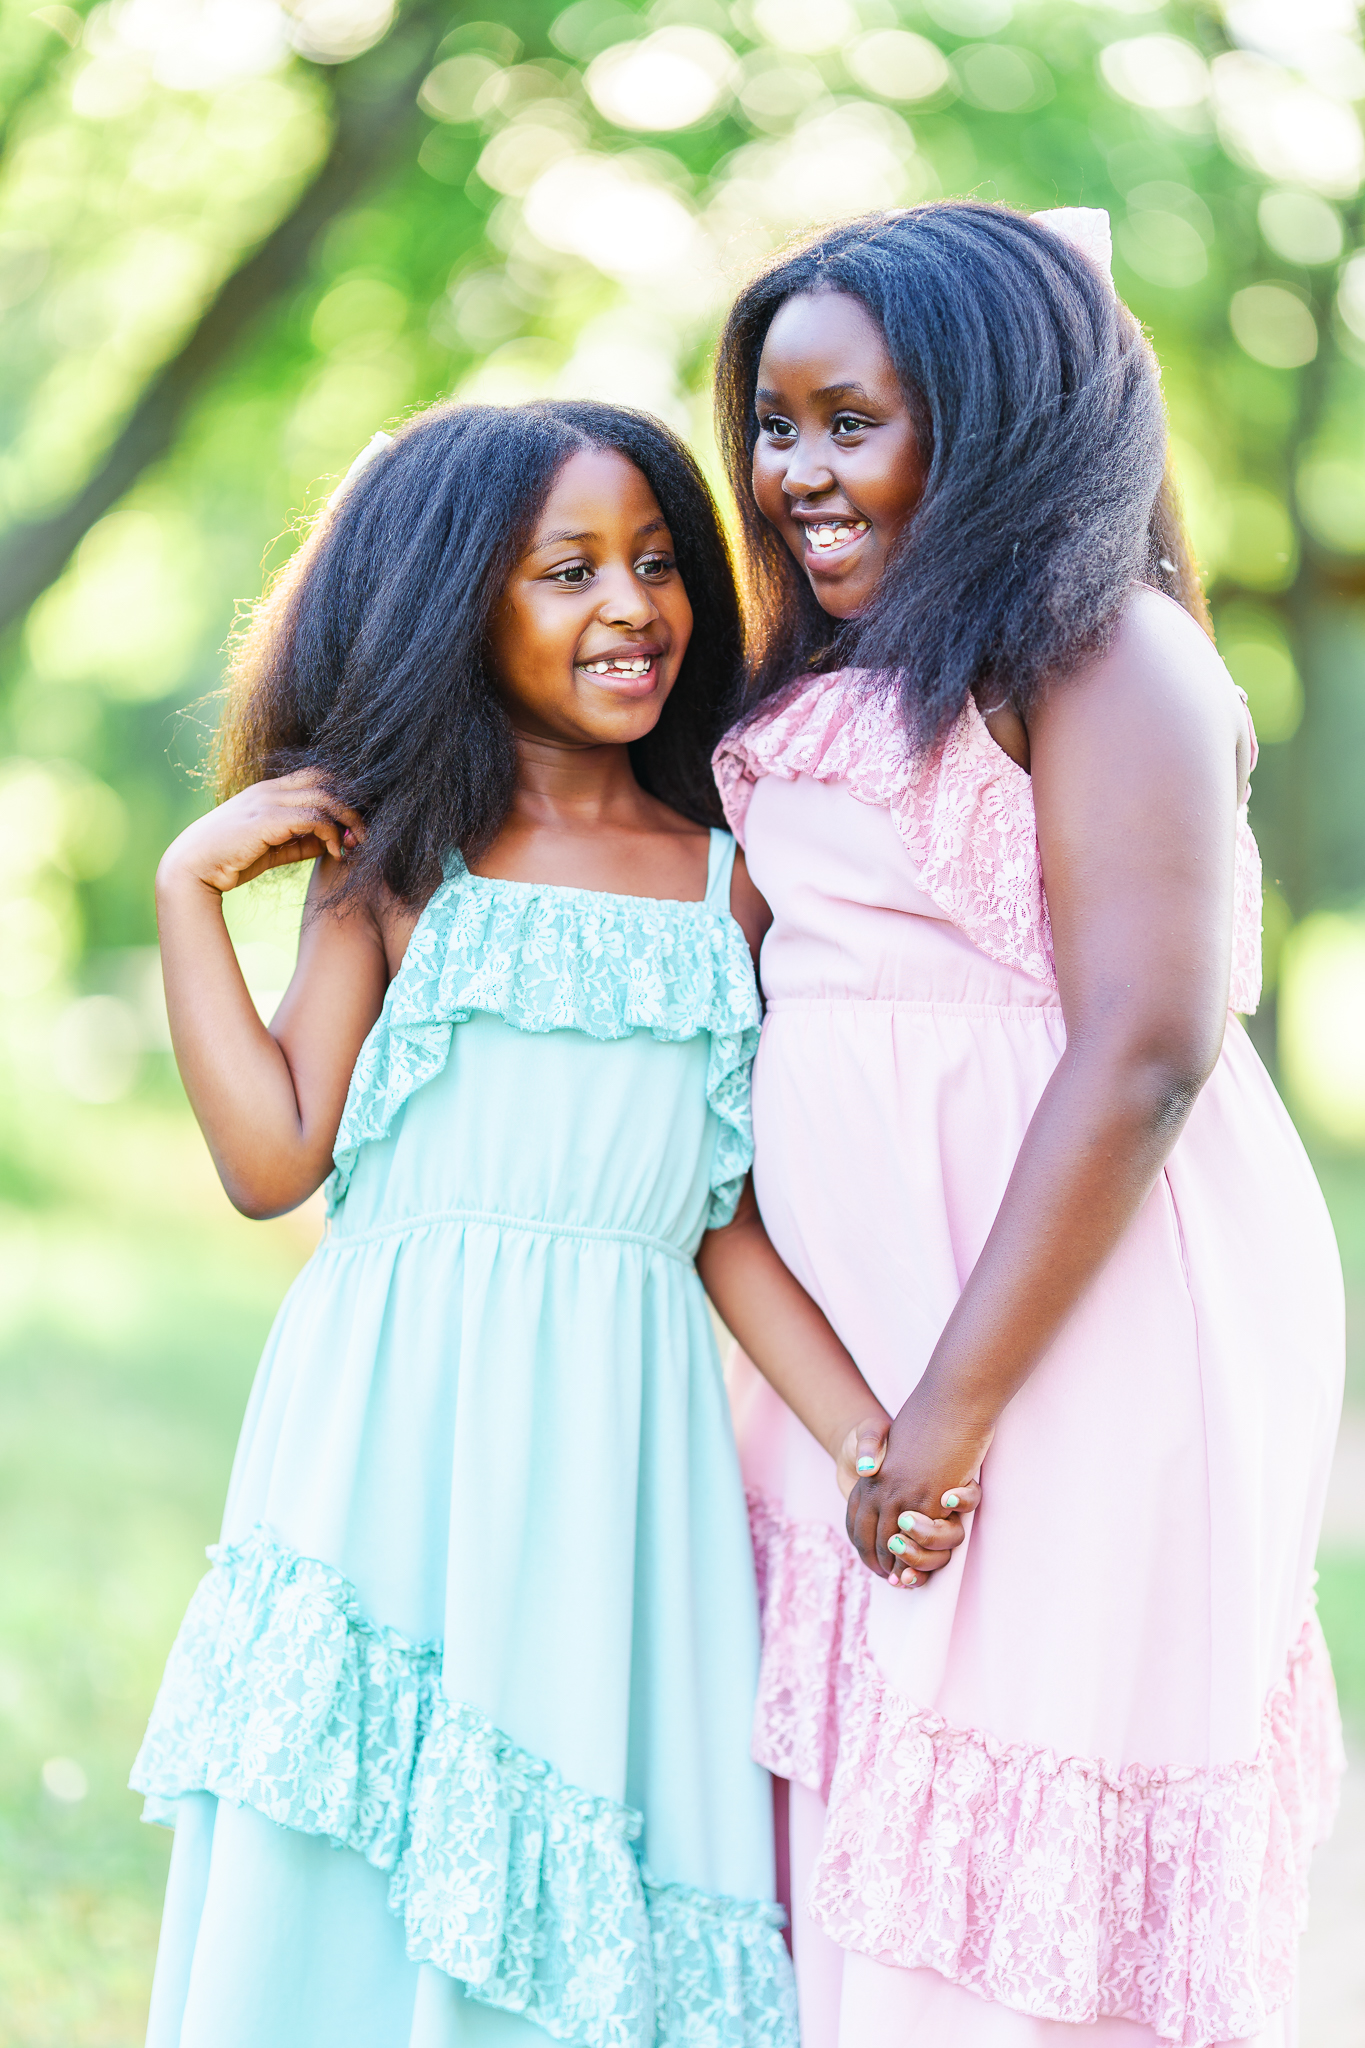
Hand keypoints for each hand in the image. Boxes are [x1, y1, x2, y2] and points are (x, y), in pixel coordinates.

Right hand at [157, 770, 364, 896]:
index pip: (317, 776)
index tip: (357, 822)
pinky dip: (330, 834)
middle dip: (354, 803)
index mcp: (269, 791)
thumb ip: (301, 842)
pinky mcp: (266, 819)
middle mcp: (270, 790)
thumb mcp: (273, 849)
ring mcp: (267, 801)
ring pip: (324, 797)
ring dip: (348, 820)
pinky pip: (312, 818)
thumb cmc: (230, 859)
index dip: (343, 793)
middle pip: (327, 779)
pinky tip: (334, 853)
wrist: (192, 868)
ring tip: (355, 844)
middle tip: (366, 832)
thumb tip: (332, 843)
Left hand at [845, 1378, 991, 1587]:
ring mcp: (907, 1492)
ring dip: (903, 1561)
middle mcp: (884, 1486)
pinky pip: (925, 1531)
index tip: (877, 1565)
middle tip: (894, 1580)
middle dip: (884, 1563)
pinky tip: (927, 1558)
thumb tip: (869, 1473)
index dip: (864, 1547)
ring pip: (897, 1540)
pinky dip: (925, 1548)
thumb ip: (884, 1460)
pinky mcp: (932, 1495)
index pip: (857, 1521)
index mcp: (872, 1477)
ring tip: (905, 1576)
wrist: (950, 1398)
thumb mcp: (896, 1442)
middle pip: (874, 1537)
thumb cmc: (926, 1419)